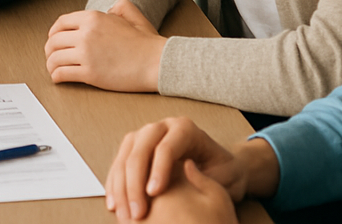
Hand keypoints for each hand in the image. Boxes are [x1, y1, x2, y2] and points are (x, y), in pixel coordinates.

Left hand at [45, 0, 165, 90]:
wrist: (157, 62)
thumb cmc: (146, 42)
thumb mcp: (131, 14)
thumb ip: (118, 7)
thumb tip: (108, 11)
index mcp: (92, 18)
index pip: (61, 23)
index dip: (53, 32)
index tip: (53, 39)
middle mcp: (86, 33)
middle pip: (54, 41)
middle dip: (49, 49)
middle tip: (51, 56)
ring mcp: (86, 53)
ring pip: (55, 57)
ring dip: (50, 64)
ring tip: (53, 69)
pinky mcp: (90, 73)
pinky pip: (63, 73)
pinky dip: (56, 76)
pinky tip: (58, 78)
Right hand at [106, 117, 242, 220]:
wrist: (222, 168)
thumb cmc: (225, 173)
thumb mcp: (226, 176)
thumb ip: (209, 176)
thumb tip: (188, 171)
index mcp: (184, 129)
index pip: (165, 146)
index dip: (157, 169)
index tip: (154, 194)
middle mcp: (162, 127)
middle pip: (140, 147)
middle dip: (134, 180)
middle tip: (137, 211)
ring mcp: (146, 135)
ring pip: (125, 153)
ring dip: (120, 184)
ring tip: (123, 213)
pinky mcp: (136, 148)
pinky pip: (120, 162)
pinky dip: (115, 183)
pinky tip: (114, 204)